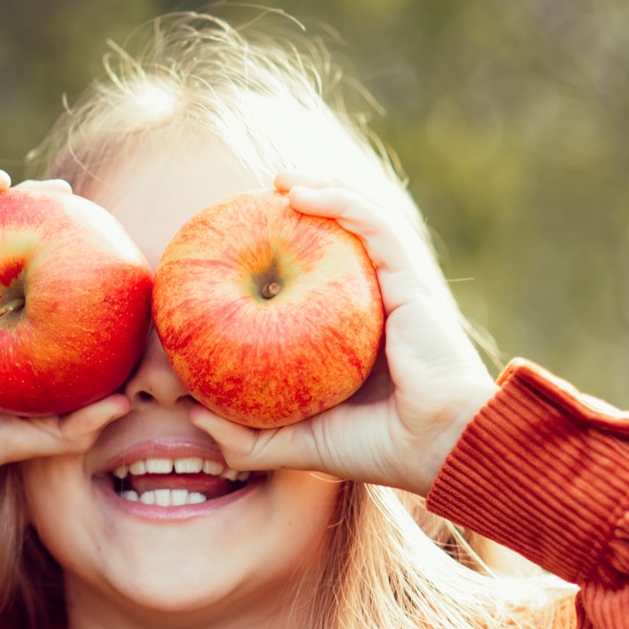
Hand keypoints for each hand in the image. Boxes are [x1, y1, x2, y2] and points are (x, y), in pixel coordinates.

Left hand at [185, 173, 498, 495]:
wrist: (437, 447)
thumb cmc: (377, 448)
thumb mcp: (299, 444)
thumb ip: (249, 438)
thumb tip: (191, 413)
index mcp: (352, 334)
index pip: (316, 281)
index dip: (281, 256)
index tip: (236, 246)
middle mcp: (374, 303)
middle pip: (337, 241)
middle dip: (300, 211)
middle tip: (253, 202)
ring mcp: (393, 287)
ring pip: (357, 220)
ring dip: (319, 189)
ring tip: (276, 180)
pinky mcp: (408, 279)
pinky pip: (372, 225)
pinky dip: (337, 202)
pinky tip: (297, 193)